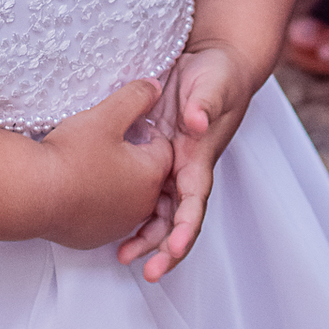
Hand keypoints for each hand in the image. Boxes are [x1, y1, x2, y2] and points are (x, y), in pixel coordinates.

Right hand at [38, 80, 173, 251]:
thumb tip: (154, 88)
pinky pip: (104, 214)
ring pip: (126, 195)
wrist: (34, 193)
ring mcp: (118, 225)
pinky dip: (96, 201)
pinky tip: (76, 185)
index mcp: (151, 175)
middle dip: (130, 157)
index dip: (141, 131)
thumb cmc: (70, 157)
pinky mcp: (95, 237)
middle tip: (102, 143)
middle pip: (146, 173)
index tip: (118, 127)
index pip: (162, 146)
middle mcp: (141, 206)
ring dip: (113, 180)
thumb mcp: (107, 115)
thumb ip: (136, 97)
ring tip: (86, 163)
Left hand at [116, 46, 250, 281]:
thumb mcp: (213, 85)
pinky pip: (140, 187)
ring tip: (123, 256)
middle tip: (144, 269)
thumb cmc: (219, 74)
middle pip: (174, 218)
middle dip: (161, 247)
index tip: (171, 249)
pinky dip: (129, 209)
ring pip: (156, 210)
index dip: (184, 229)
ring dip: (144, 236)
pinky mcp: (150, 152)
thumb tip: (196, 122)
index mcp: (200, 159)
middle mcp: (184, 168)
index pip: (194, 203)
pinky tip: (110, 222)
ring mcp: (168, 163)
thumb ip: (205, 103)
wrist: (213, 60)